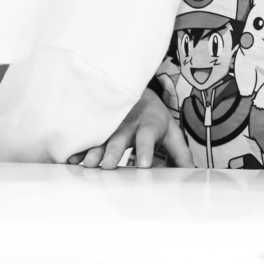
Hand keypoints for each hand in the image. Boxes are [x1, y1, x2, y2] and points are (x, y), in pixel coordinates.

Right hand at [66, 87, 193, 169]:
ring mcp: (111, 124)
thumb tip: (191, 171)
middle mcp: (128, 124)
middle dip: (114, 151)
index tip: (144, 164)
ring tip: (88, 164)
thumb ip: (180, 152)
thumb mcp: (171, 131)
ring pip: (102, 137)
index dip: (145, 150)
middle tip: (108, 166)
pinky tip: (72, 158)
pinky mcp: (99, 127)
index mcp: (148, 124)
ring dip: (94, 150)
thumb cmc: (155, 118)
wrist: (136, 92)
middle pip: (121, 137)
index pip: (147, 137)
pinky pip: (88, 136)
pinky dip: (79, 147)